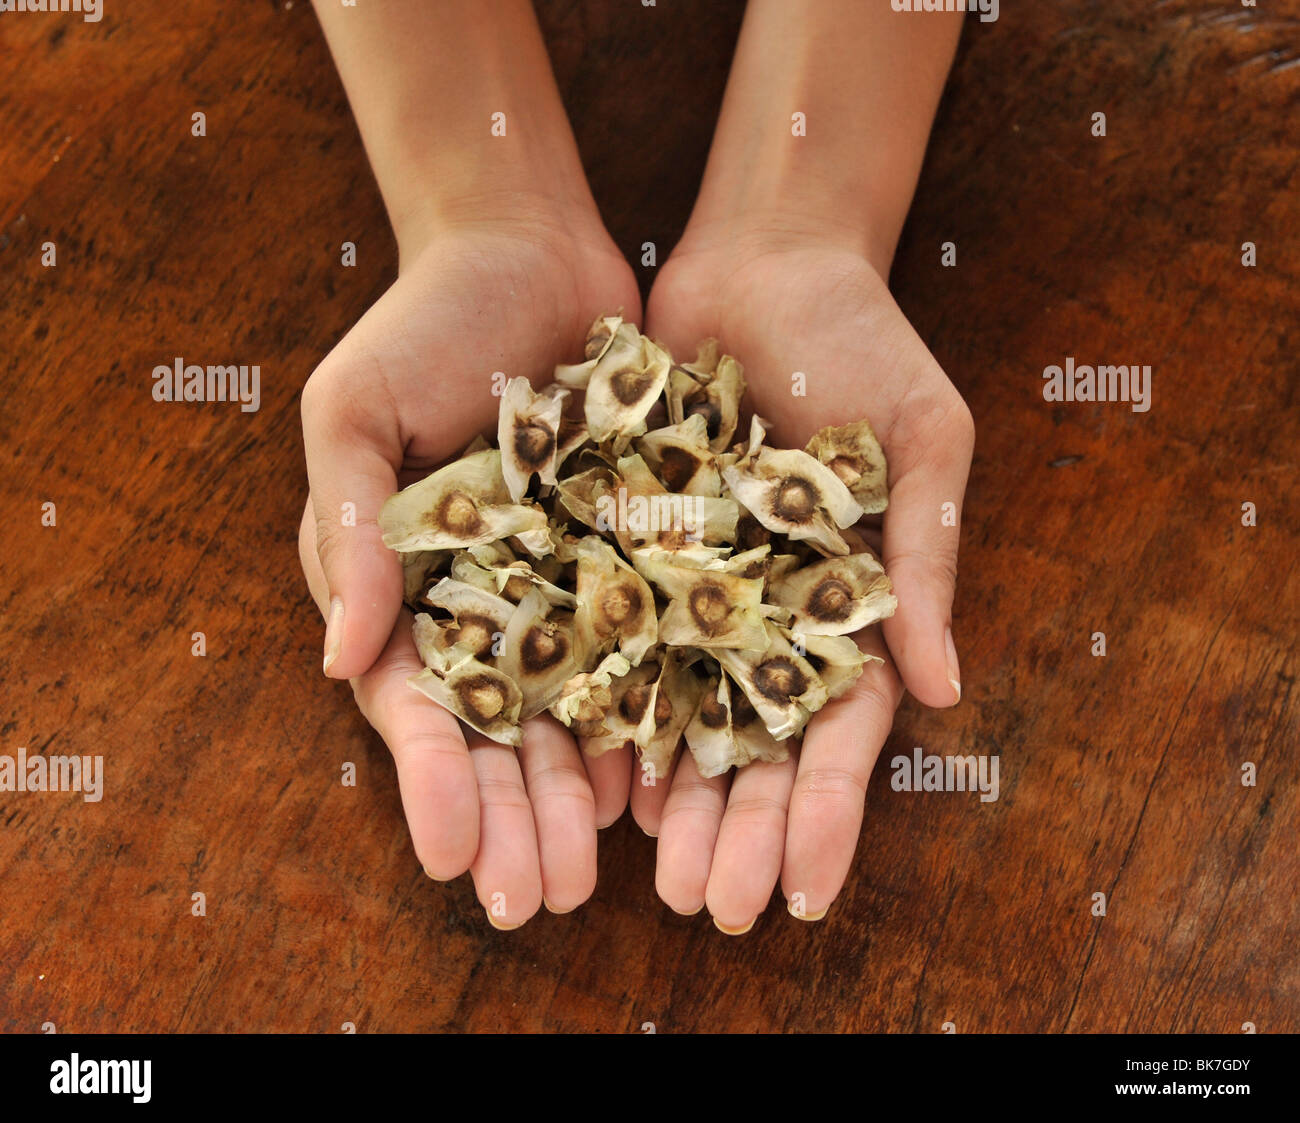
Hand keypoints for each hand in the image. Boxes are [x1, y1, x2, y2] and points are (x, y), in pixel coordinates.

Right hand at [299, 212, 641, 924]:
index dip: (433, 781)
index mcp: (405, 583)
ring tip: (599, 871)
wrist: (527, 250)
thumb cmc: (421, 325)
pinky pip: (640, 648)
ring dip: (577, 793)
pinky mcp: (627, 556)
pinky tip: (658, 779)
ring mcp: (558, 585)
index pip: (416, 703)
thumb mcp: (355, 415)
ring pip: (570, 709)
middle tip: (541, 901)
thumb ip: (349, 533)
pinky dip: (645, 713)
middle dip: (514, 816)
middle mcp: (483, 601)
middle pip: (497, 731)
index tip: (455, 855)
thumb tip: (343, 661)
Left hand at [635, 229, 974, 929]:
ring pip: (679, 711)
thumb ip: (921, 560)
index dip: (827, 812)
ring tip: (644, 877)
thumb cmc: (865, 341)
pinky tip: (588, 775)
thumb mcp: (920, 442)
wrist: (765, 260)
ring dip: (668, 797)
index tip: (807, 890)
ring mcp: (697, 585)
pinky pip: (614, 639)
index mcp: (849, 602)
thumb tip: (943, 692)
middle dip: (736, 829)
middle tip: (705, 913)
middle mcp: (769, 610)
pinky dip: (605, 706)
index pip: (842, 730)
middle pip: (753, 744)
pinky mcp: (631, 545)